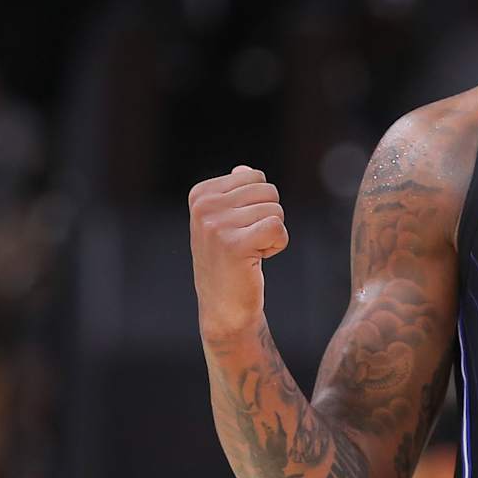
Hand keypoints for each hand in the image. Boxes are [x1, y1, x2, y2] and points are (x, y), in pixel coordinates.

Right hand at [189, 166, 287, 339]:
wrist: (224, 307)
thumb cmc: (230, 262)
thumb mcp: (225, 222)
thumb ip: (235, 193)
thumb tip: (245, 169)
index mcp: (200, 194)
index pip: (255, 176)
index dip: (259, 204)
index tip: (241, 228)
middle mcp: (204, 206)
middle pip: (268, 190)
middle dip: (269, 217)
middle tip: (249, 242)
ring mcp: (216, 225)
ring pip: (275, 210)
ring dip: (272, 234)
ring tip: (250, 252)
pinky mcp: (234, 244)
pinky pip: (278, 227)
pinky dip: (278, 244)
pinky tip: (258, 259)